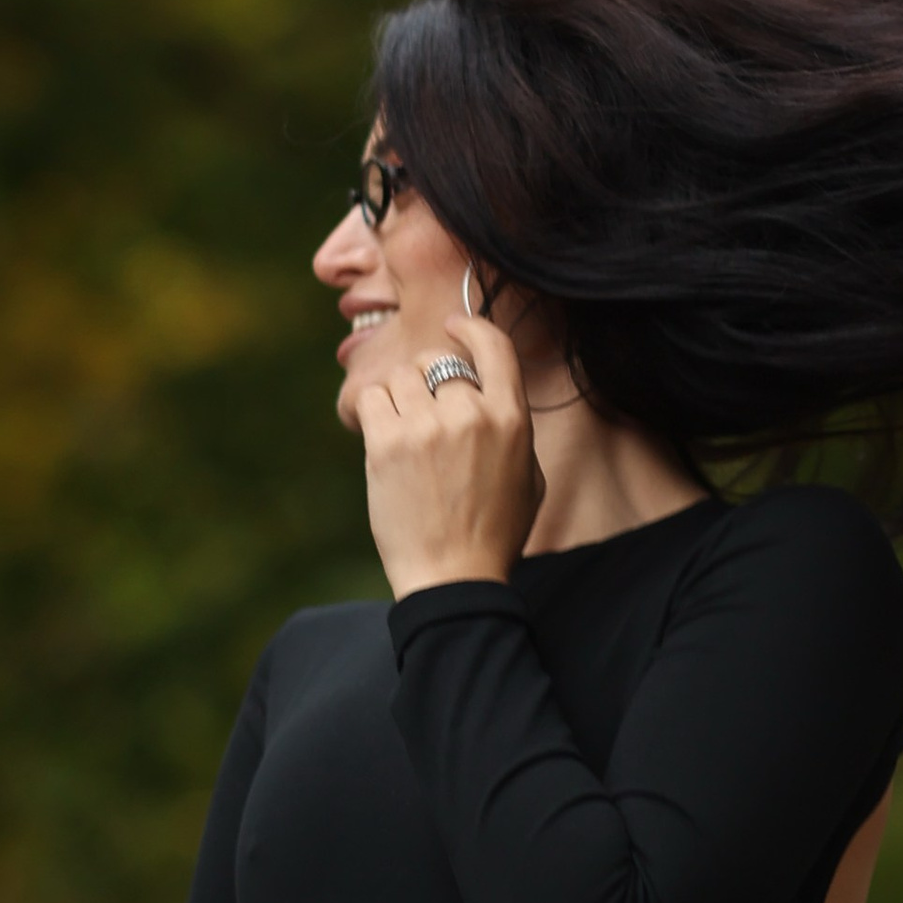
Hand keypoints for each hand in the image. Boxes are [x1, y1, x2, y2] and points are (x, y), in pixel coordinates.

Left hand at [353, 285, 543, 598]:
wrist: (453, 578)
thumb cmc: (494, 533)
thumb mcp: (530, 477)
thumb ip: (513, 426)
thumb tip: (490, 390)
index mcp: (512, 419)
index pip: (494, 345)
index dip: (471, 326)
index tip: (454, 325)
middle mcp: (471, 413)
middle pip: (437, 362)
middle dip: (427, 383)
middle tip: (425, 419)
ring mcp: (427, 427)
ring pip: (402, 377)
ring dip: (400, 398)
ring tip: (405, 436)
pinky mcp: (387, 444)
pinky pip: (372, 398)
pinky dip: (374, 412)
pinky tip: (382, 439)